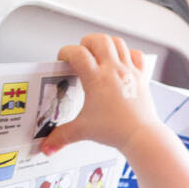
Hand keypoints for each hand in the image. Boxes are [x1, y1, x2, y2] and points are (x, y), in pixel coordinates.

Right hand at [41, 33, 162, 156]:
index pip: (77, 53)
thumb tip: (46, 147)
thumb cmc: (116, 131)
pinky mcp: (141, 77)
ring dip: (106, 44)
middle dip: (86, 43)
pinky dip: (128, 53)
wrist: (142, 137)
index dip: (66, 52)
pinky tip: (121, 62)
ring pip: (118, 42)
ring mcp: (129, 72)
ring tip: (98, 55)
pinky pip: (137, 55)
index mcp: (97, 79)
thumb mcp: (83, 130)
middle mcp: (114, 71)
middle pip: (99, 40)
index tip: (63, 61)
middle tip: (82, 55)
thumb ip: (62, 136)